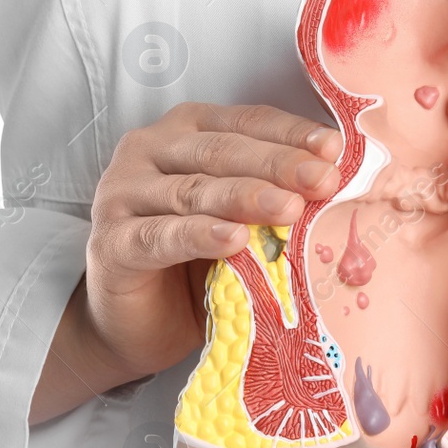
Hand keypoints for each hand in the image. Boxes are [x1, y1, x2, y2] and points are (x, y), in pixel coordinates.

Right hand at [30, 103, 341, 422]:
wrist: (137, 326)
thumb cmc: (197, 265)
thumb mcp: (244, 222)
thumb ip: (275, 196)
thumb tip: (336, 185)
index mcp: (185, 132)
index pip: (244, 122)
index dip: (289, 133)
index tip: (333, 150)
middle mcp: (147, 150)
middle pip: (221, 152)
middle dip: (277, 165)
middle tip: (322, 180)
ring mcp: (122, 194)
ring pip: (193, 191)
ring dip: (245, 198)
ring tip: (288, 209)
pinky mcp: (111, 243)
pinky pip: (160, 236)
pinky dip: (199, 236)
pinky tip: (233, 240)